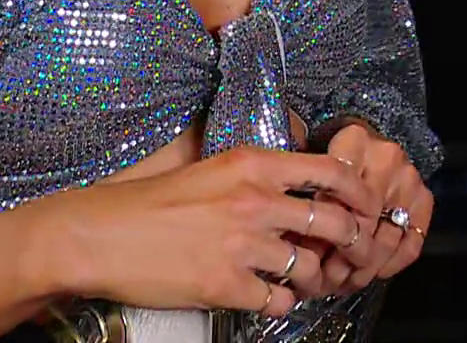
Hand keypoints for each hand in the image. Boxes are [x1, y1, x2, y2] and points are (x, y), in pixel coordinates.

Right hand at [44, 145, 380, 315]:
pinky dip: (282, 301)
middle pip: (335, 222)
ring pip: (310, 266)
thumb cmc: (151, 203)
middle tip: (353, 252)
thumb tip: (305, 189)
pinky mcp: (225, 284)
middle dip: (354, 241)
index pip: (331, 171)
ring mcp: (241, 244)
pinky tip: (270, 295)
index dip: (360, 192)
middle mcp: (254, 200)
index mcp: (252, 164)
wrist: (100, 235)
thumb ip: (260, 176)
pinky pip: (279, 299)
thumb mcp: (214, 170)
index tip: (366, 207)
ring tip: (302, 278)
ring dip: (315, 277)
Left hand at [317, 122, 433, 290]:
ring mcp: (409, 178)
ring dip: (364, 269)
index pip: (338, 196)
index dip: (323, 232)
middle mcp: (386, 156)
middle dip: (342, 259)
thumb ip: (305, 200)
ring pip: (387, 237)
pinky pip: (411, 242)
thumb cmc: (328, 159)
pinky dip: (391, 264)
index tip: (307, 256)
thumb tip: (300, 253)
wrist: (363, 146)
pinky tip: (373, 274)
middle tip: (322, 280)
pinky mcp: (424, 197)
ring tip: (342, 283)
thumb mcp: (309, 168)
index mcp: (354, 141)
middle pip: (364, 222)